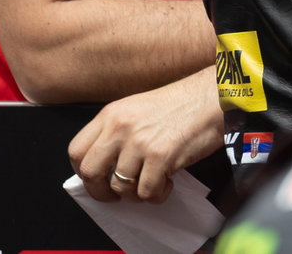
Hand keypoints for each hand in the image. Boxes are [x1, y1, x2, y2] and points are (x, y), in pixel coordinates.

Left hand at [68, 66, 221, 203]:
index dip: (83, 171)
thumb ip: (118, 131)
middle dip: (101, 191)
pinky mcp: (161, 156)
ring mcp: (140, 142)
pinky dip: (157, 195)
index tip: (97, 178)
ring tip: (153, 184)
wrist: (215, 97)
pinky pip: (146, 192)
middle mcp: (121, 127)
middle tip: (117, 194)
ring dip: (136, 194)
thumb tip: (106, 165)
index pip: (76, 150)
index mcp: (112, 114)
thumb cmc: (183, 103)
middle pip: (90, 172)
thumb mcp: (139, 108)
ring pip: (120, 187)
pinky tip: (168, 183)